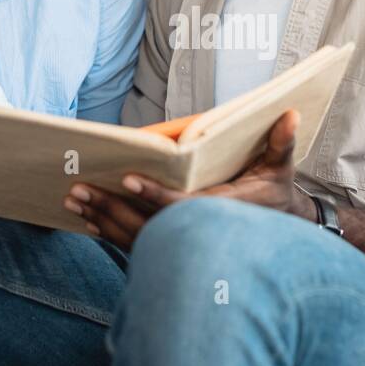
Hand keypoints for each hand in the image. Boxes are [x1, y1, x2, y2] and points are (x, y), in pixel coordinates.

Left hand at [65, 109, 313, 249]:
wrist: (274, 234)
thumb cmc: (273, 194)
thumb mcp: (281, 167)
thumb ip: (282, 142)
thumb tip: (290, 113)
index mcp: (222, 211)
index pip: (182, 206)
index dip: (155, 195)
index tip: (128, 180)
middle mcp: (198, 233)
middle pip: (147, 224)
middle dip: (112, 208)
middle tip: (80, 189)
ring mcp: (183, 246)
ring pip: (136, 238)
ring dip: (103, 220)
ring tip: (74, 200)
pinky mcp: (172, 252)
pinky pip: (136, 246)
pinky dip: (110, 233)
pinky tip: (88, 219)